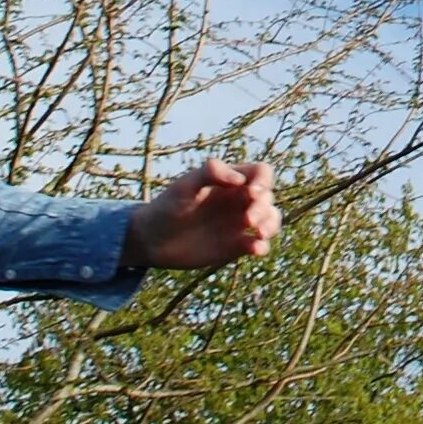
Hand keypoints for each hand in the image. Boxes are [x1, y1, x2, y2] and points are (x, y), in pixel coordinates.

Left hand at [124, 158, 279, 270]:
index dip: (263, 181)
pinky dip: (262, 247)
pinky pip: (258, 244)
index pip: (261, 173)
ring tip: (258, 234)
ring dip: (271, 225)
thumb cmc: (166, 206)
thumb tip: (240, 179)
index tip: (251, 192)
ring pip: (270, 220)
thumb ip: (210, 173)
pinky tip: (254, 250)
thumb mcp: (184, 186)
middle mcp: (239, 200)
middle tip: (247, 219)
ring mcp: (239, 223)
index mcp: (230, 181)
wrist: (152, 240)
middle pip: (268, 198)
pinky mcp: (236, 246)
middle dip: (263, 207)